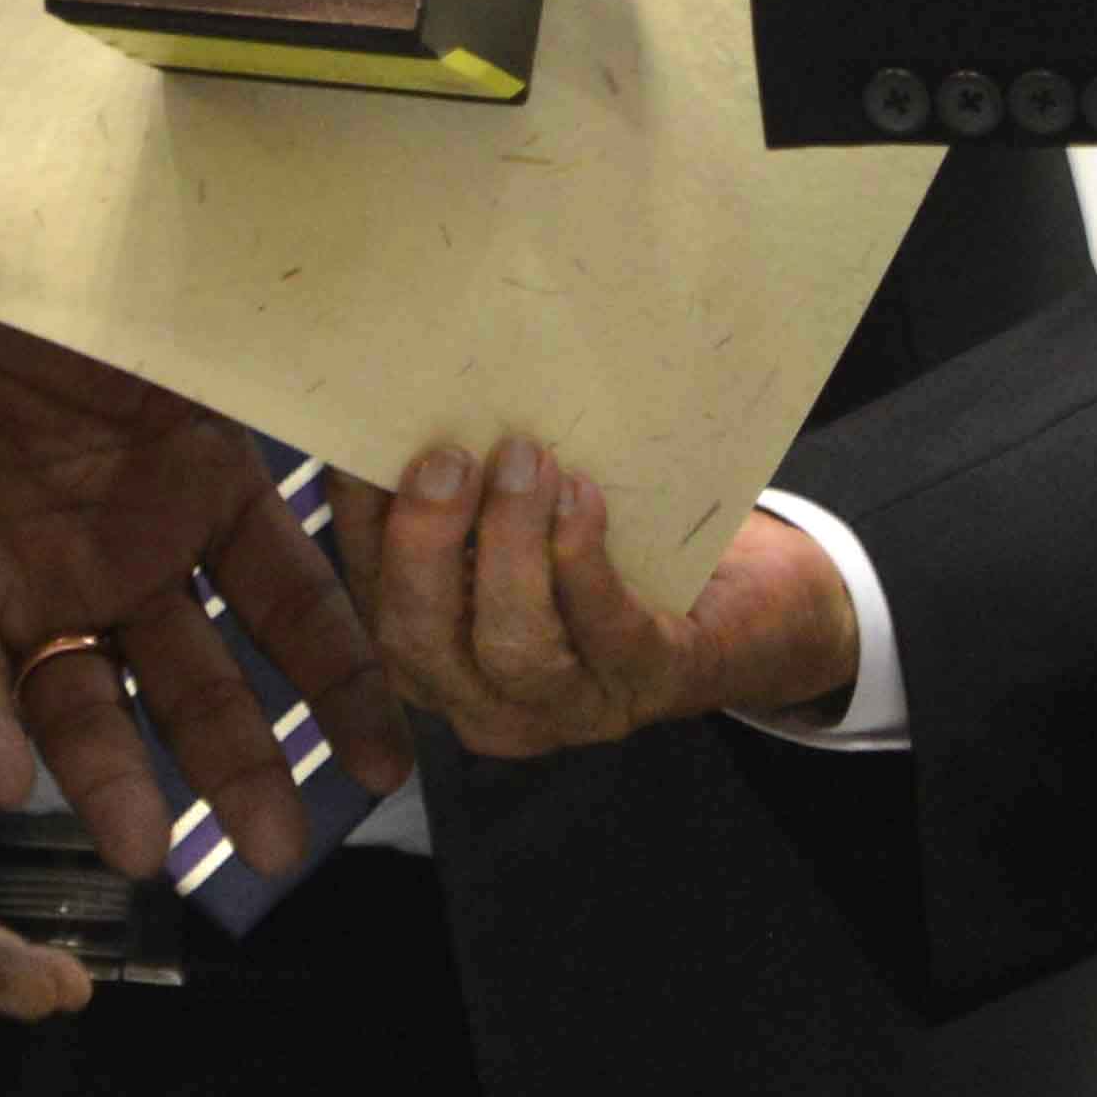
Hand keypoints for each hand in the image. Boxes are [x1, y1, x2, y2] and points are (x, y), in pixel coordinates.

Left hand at [0, 262, 409, 882]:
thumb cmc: (38, 262)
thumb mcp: (167, 312)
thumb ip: (249, 364)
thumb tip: (370, 363)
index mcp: (199, 487)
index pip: (291, 603)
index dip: (342, 684)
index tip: (388, 766)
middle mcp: (122, 555)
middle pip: (196, 683)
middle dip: (240, 768)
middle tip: (277, 850)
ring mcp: (23, 582)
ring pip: (78, 703)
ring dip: (110, 776)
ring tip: (143, 850)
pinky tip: (7, 778)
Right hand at [345, 444, 861, 755]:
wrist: (740, 601)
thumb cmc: (611, 541)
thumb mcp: (520, 512)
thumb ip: (465, 479)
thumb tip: (402, 390)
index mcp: (431, 650)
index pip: (369, 592)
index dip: (357, 522)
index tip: (361, 441)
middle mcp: (481, 697)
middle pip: (417, 638)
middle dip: (424, 545)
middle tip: (446, 459)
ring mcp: (565, 706)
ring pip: (510, 644)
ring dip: (511, 546)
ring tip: (525, 460)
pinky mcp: (646, 684)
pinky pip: (604, 634)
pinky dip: (584, 563)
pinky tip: (582, 498)